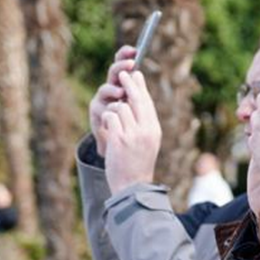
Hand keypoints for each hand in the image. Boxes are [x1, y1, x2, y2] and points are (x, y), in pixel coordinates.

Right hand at [89, 45, 136, 155]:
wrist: (118, 143)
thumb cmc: (129, 121)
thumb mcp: (136, 105)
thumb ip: (137, 90)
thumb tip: (139, 74)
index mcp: (122, 83)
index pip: (122, 65)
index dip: (125, 55)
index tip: (135, 49)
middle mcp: (110, 89)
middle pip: (113, 72)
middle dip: (121, 66)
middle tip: (131, 64)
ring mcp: (102, 100)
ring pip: (105, 89)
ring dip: (113, 89)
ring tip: (122, 93)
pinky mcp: (96, 114)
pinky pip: (101, 109)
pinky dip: (108, 109)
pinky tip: (113, 111)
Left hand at [100, 70, 161, 193]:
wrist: (132, 186)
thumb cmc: (138, 163)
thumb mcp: (148, 142)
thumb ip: (144, 122)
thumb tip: (138, 100)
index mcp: (154, 129)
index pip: (147, 102)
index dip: (140, 86)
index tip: (136, 74)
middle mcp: (146, 129)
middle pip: (136, 98)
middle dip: (128, 83)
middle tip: (122, 73)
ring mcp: (132, 133)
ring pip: (119, 107)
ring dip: (113, 110)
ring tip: (113, 123)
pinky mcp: (118, 138)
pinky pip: (110, 117)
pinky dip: (106, 120)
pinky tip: (108, 130)